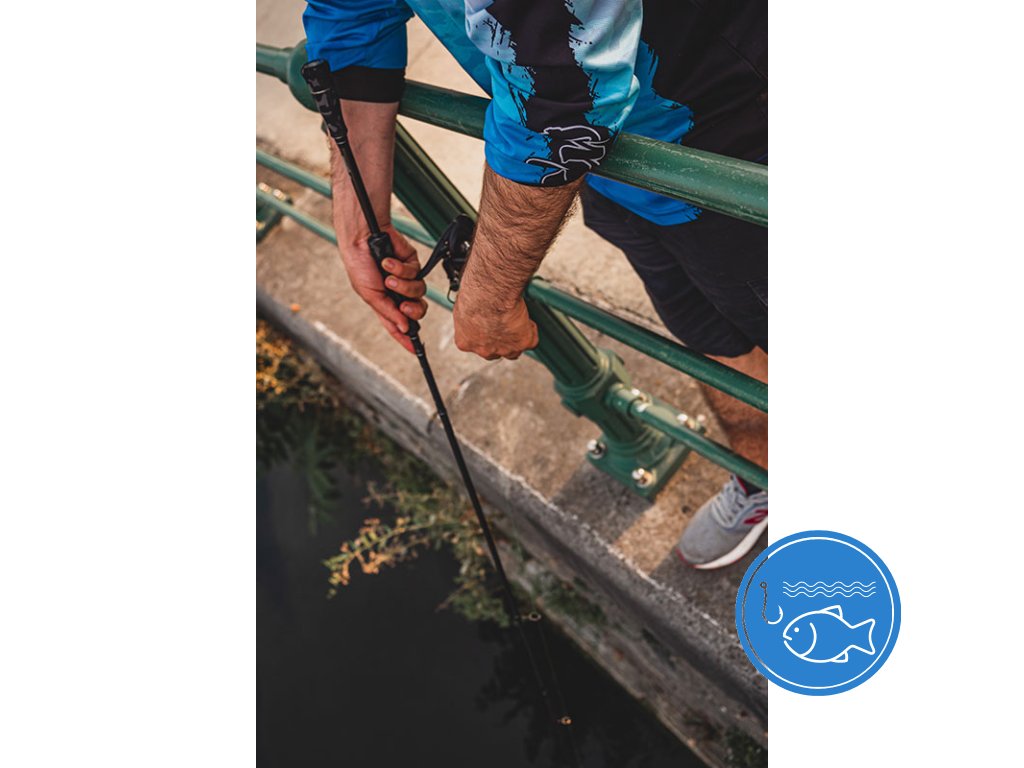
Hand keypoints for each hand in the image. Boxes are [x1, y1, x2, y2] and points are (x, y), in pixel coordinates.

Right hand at [339, 225, 426, 353]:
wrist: (362, 239)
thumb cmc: (359, 266)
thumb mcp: (369, 294)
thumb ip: (387, 311)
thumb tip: (405, 327)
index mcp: (385, 303)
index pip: (398, 325)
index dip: (407, 338)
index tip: (416, 350)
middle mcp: (398, 292)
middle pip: (417, 311)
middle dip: (414, 311)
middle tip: (404, 306)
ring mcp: (406, 278)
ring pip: (419, 292)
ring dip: (404, 286)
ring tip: (389, 278)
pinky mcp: (412, 264)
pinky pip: (416, 273)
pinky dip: (402, 269)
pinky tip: (389, 262)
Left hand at [453, 292, 537, 360]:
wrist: (490, 295)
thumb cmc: (473, 296)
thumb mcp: (462, 306)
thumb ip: (467, 315)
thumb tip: (471, 309)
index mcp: (465, 341)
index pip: (476, 344)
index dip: (484, 334)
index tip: (488, 323)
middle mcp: (484, 350)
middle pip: (495, 352)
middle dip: (500, 340)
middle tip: (503, 323)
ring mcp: (505, 349)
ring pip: (514, 350)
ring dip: (516, 338)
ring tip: (516, 320)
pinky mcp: (523, 343)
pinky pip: (531, 341)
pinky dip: (531, 330)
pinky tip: (526, 319)